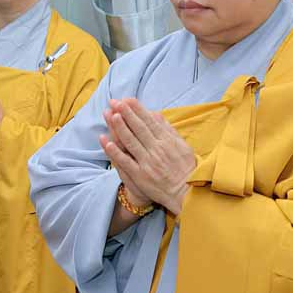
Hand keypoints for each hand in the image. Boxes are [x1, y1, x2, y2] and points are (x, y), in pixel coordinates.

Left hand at [100, 98, 195, 214]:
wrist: (186, 193)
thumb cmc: (186, 168)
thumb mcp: (183, 146)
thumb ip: (169, 130)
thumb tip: (156, 115)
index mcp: (167, 141)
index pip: (150, 122)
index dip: (137, 110)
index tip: (128, 99)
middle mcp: (157, 150)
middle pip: (139, 128)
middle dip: (126, 114)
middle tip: (115, 102)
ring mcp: (148, 163)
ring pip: (131, 142)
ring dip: (120, 128)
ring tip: (110, 115)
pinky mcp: (140, 176)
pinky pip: (125, 161)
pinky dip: (115, 151)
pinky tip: (106, 141)